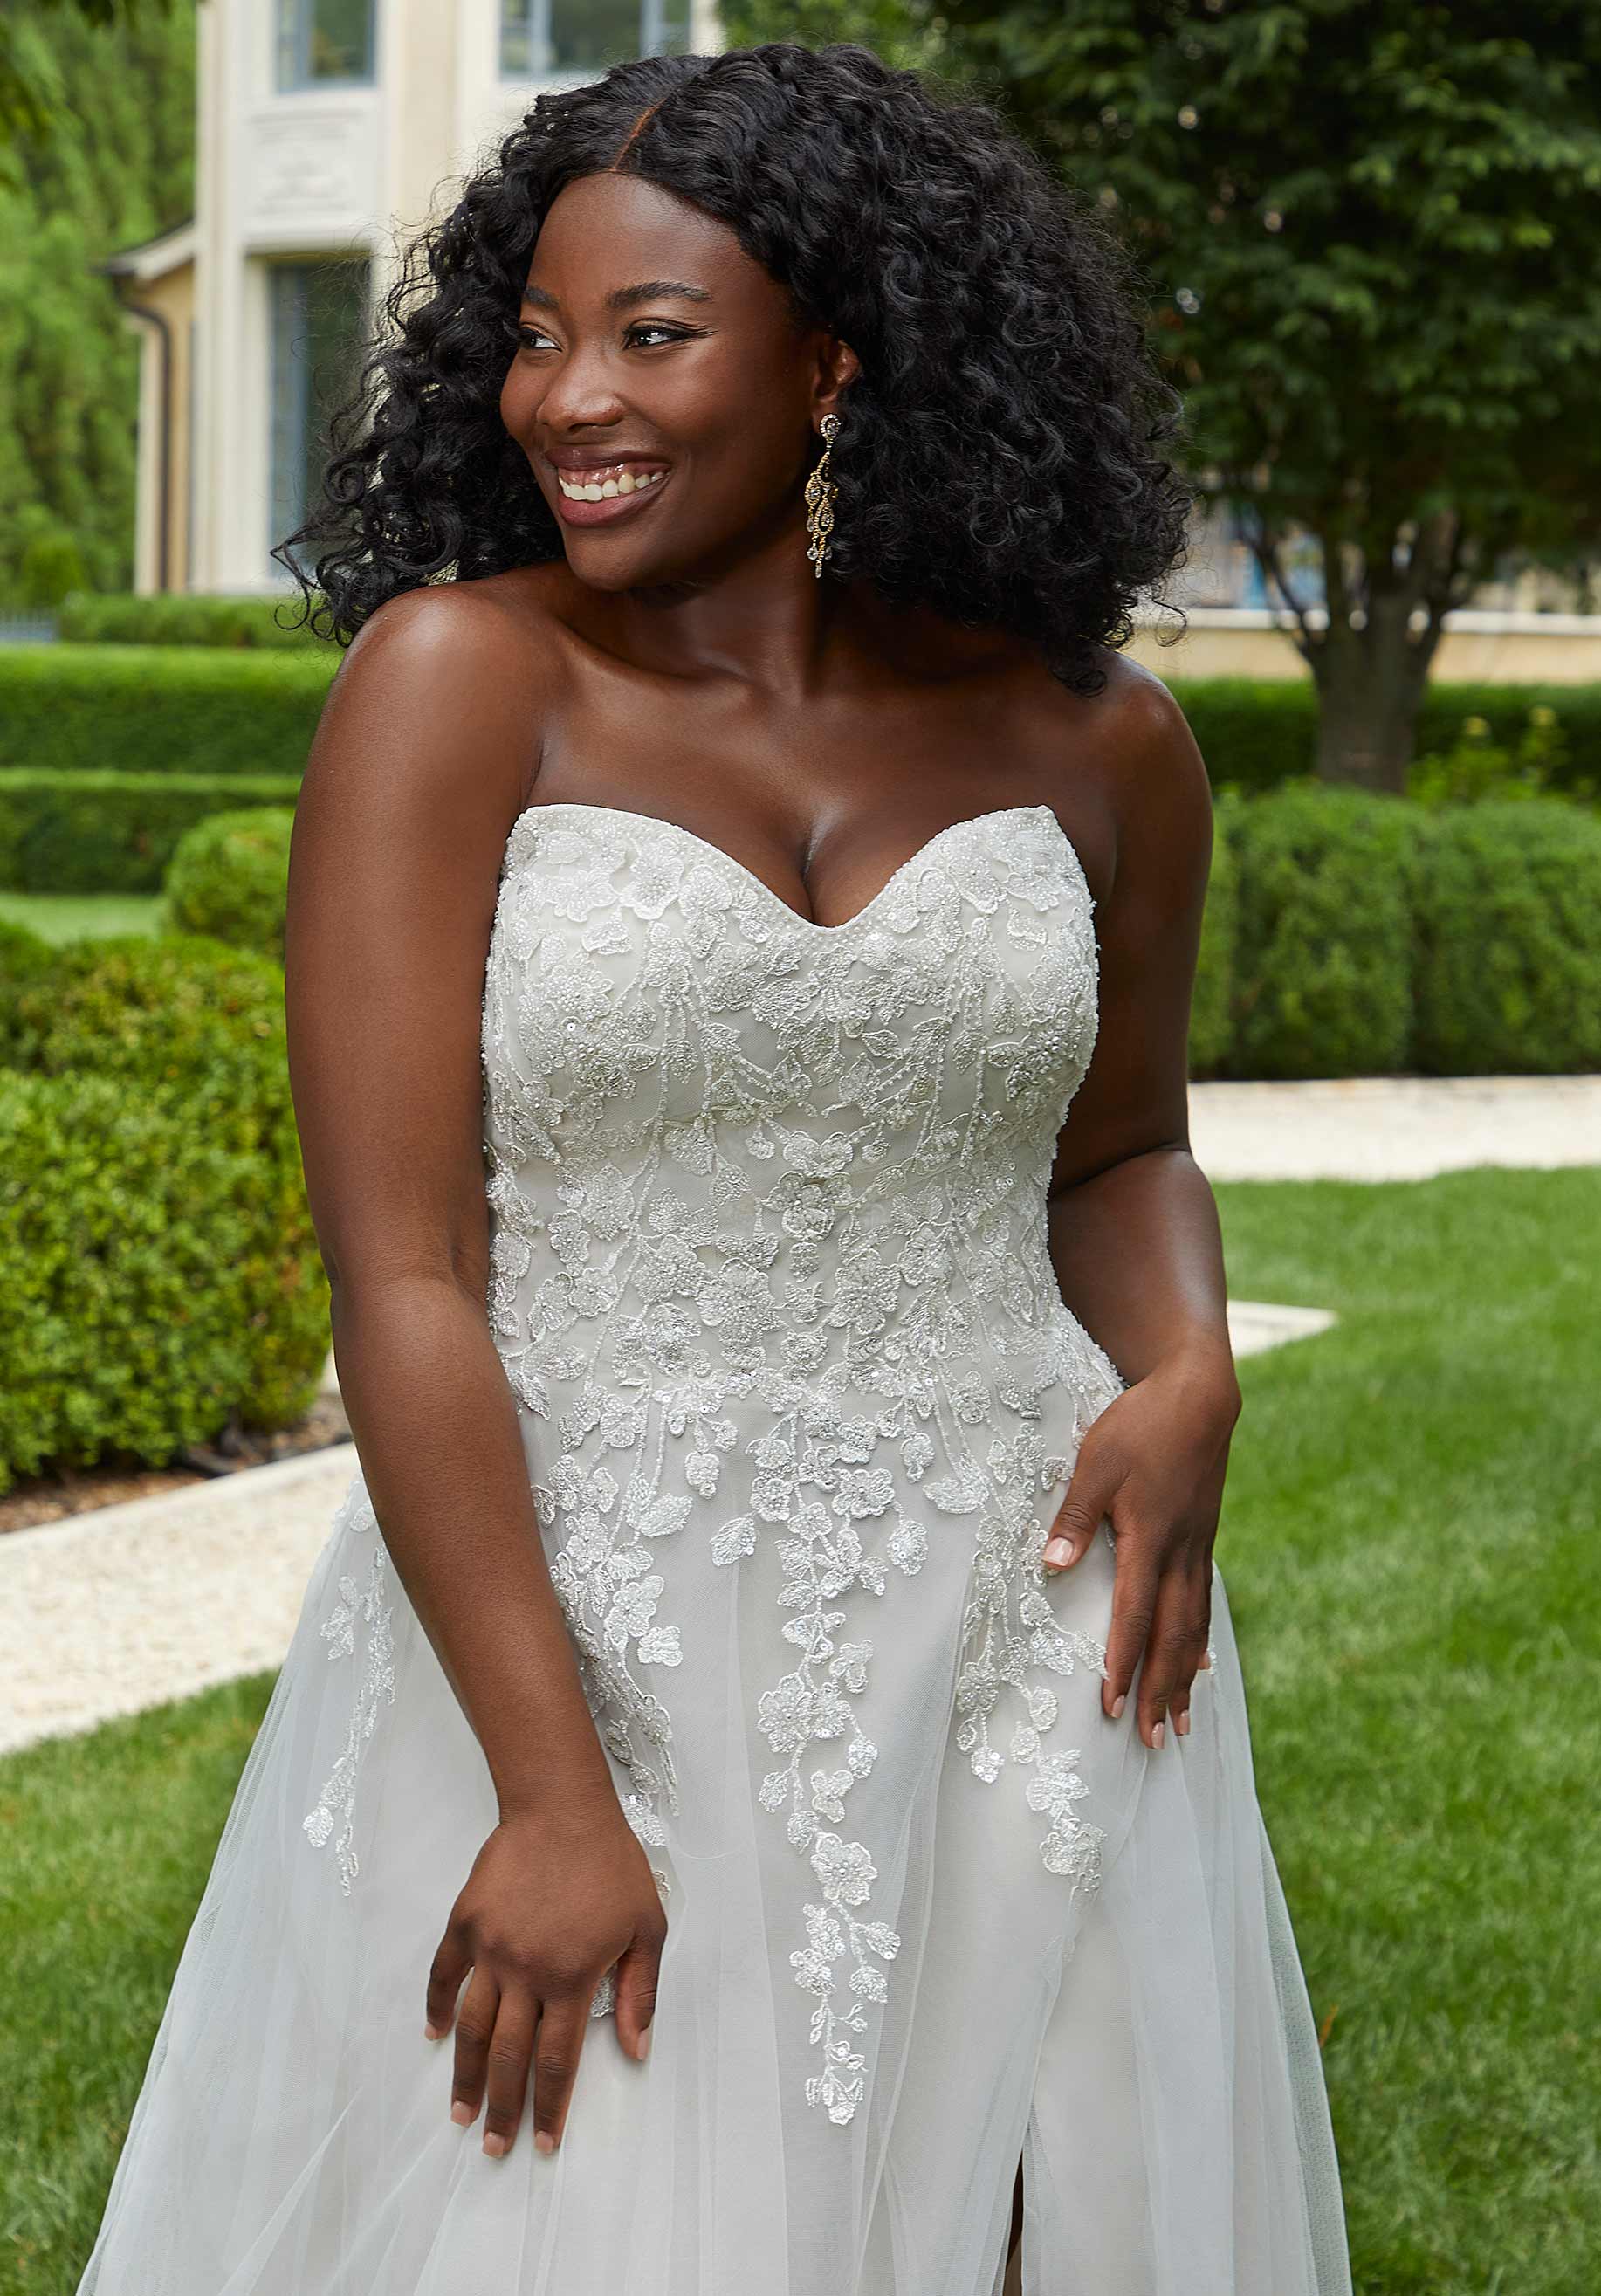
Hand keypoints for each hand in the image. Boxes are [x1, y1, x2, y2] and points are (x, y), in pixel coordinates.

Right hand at [424, 1798, 667, 2156]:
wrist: (563, 1808)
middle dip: (502, 2109)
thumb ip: (642, 1992)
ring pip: (470, 2027)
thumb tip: (637, 2052)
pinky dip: (435, 2007)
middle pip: (508, 2056)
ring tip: (459, 2113)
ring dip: (463, 2076)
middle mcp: (527, 1971)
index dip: (549, 2107)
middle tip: (494, 2147)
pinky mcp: (465, 1923)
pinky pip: (443, 1974)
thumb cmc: (612, 1866)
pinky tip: (434, 2035)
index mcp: (574, 1978)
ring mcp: (491, 1948)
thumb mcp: (648, 1926)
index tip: (543, 2144)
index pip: (558, 2061)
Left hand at [1041, 1352, 1240, 1749]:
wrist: (1200, 1396)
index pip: (1133, 1615)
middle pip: (1171, 1637)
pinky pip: (1205, 1604)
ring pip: (1193, 1627)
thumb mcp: (1095, 1463)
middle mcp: (1179, 1554)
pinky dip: (1200, 1641)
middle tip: (1153, 1741)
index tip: (1111, 1706)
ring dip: (1183, 1678)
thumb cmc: (1139, 1426)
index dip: (1121, 1663)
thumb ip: (1073, 1517)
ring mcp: (1197, 1549)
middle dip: (1158, 1691)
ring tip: (1178, 1723)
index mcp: (1148, 1539)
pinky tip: (1199, 1666)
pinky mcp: (1204, 1540)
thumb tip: (1050, 1566)